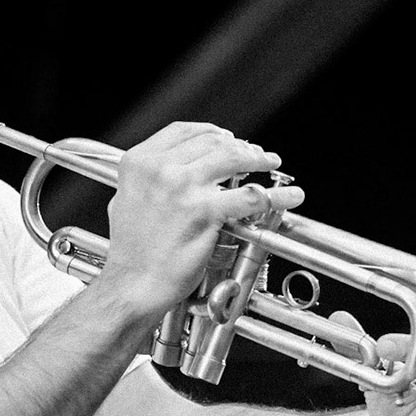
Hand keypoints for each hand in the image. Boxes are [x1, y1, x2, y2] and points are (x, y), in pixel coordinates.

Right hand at [97, 123, 303, 317]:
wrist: (132, 285)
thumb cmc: (130, 252)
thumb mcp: (124, 200)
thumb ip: (148, 179)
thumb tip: (173, 169)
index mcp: (138, 162)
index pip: (183, 131)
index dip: (211, 131)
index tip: (227, 138)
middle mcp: (159, 169)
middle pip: (212, 141)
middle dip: (239, 145)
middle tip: (254, 154)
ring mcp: (182, 188)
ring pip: (234, 158)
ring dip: (258, 158)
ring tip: (270, 163)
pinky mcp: (204, 212)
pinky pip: (251, 196)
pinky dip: (277, 195)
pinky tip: (290, 196)